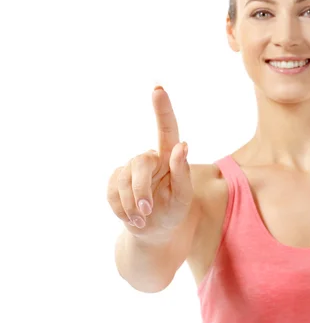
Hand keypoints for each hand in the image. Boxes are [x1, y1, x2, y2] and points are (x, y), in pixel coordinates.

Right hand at [106, 86, 193, 243]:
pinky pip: (112, 192)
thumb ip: (182, 172)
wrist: (153, 232)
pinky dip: (122, 209)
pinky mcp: (115, 181)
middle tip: (147, 209)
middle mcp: (150, 158)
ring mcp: (130, 169)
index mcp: (170, 157)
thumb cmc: (174, 212)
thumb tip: (182, 145)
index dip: (162, 109)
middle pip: (139, 162)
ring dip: (132, 203)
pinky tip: (133, 217)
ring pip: (123, 179)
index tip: (158, 89)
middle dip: (141, 189)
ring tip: (143, 217)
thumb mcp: (184, 196)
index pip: (167, 129)